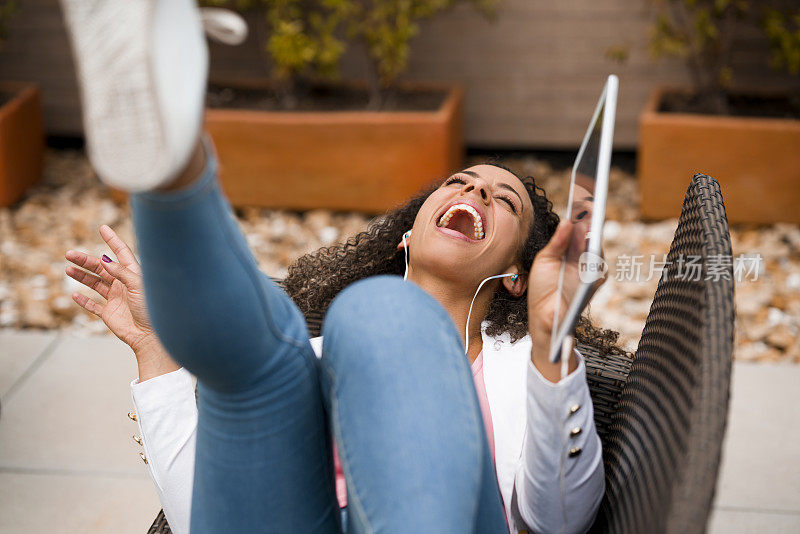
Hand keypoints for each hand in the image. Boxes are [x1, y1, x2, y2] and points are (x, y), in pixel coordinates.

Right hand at [65, 225, 177, 379]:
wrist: (150, 336)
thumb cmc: (151, 309)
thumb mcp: (138, 286)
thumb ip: (122, 273)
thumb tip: (106, 260)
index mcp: (134, 275)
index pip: (121, 253)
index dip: (113, 240)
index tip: (103, 228)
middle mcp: (124, 284)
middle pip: (102, 268)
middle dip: (86, 260)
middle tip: (69, 254)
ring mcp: (116, 299)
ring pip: (95, 284)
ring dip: (82, 276)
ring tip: (68, 270)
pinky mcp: (109, 314)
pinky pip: (93, 306)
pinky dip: (84, 301)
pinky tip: (74, 295)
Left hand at [527, 220, 605, 380]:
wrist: (542, 316)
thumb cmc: (542, 288)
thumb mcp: (545, 260)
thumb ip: (558, 242)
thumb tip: (568, 222)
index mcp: (571, 253)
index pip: (580, 231)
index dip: (584, 215)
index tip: (583, 197)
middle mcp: (583, 261)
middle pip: (592, 237)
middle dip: (592, 220)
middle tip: (588, 204)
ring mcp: (589, 272)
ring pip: (597, 249)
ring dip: (592, 235)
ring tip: (586, 220)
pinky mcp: (592, 284)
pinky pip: (599, 267)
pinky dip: (594, 255)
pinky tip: (588, 243)